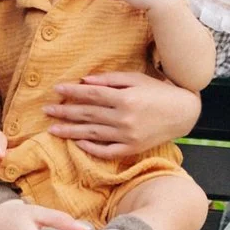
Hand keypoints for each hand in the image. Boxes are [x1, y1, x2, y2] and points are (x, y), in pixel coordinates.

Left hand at [45, 71, 198, 160]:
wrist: (183, 113)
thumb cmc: (158, 92)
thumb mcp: (136, 79)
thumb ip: (110, 80)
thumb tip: (85, 81)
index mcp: (125, 98)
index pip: (91, 95)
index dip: (72, 92)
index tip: (56, 90)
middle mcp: (124, 118)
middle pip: (88, 114)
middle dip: (65, 112)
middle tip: (46, 110)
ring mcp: (127, 136)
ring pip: (92, 133)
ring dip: (70, 131)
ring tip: (53, 129)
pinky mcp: (132, 149)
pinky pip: (107, 151)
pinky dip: (91, 148)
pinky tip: (78, 143)